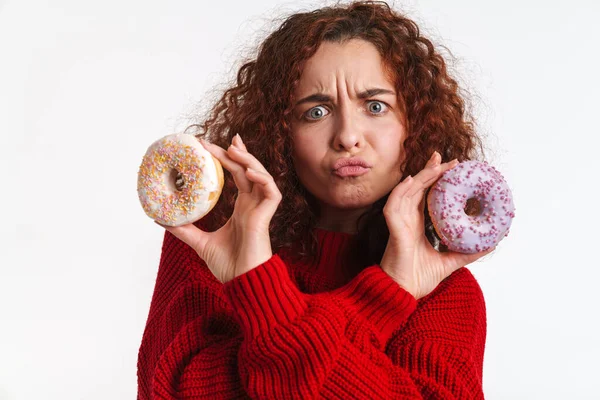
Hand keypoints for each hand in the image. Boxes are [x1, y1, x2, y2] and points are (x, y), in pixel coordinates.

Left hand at [156, 134, 281, 283]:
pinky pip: (271, 192)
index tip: (212, 146)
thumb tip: (160, 218)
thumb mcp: (199, 243)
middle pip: (248, 170)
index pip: (238, 175)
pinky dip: (262, 179)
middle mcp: (252, 205)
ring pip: (261, 175)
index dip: (229, 159)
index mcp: (242, 208)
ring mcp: (261, 210)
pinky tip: (248, 173)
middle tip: (219, 140)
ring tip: (233, 149)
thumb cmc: (228, 266)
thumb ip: (183, 229)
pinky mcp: (266, 217)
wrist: (242, 283)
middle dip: (236, 152)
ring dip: (249, 160)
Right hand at [380, 151, 494, 299]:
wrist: (403, 292)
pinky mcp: (393, 229)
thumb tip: (491, 245)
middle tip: (445, 157)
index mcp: (417, 225)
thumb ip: (467, 253)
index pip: (425, 195)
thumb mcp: (449, 262)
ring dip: (421, 176)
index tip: (451, 168)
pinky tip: (411, 180)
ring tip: (436, 164)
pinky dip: (401, 191)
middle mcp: (407, 220)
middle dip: (430, 170)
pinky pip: (394, 205)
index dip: (435, 180)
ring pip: (407, 191)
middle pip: (416, 188)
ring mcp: (399, 223)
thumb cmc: (418, 278)